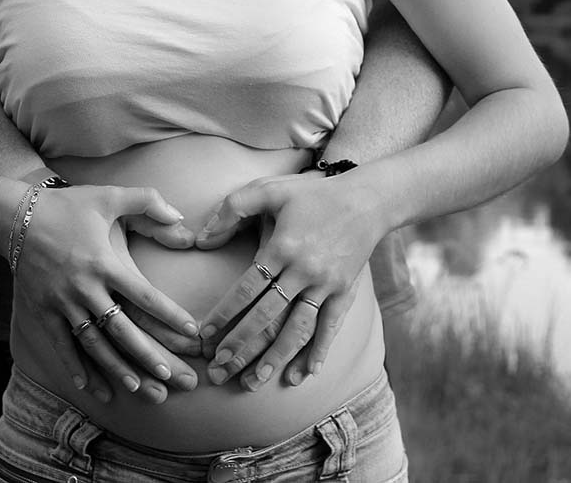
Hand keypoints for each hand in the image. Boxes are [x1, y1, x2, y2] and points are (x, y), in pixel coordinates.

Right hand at [14, 185, 199, 401]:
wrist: (13, 217)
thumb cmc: (66, 205)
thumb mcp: (108, 195)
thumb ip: (147, 200)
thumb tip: (180, 214)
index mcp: (105, 263)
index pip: (145, 296)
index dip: (170, 315)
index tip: (191, 332)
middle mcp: (85, 288)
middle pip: (121, 329)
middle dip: (146, 354)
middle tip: (169, 375)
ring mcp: (62, 303)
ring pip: (92, 344)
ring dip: (114, 368)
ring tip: (136, 387)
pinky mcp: (43, 311)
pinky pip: (61, 345)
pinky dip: (75, 367)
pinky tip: (89, 387)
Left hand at [195, 171, 384, 388]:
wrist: (369, 200)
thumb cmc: (313, 194)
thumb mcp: (270, 189)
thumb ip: (232, 209)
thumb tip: (201, 238)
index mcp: (283, 247)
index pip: (247, 289)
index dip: (225, 314)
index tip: (206, 335)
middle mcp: (305, 270)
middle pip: (268, 316)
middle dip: (242, 344)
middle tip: (220, 368)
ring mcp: (328, 285)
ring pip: (298, 328)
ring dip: (275, 357)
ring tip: (255, 381)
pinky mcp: (345, 292)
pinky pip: (331, 327)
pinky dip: (319, 351)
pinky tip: (305, 374)